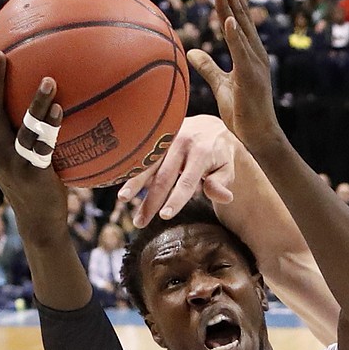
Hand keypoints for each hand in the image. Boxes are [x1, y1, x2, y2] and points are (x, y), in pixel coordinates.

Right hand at [0, 52, 66, 238]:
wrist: (40, 224)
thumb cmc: (36, 191)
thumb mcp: (23, 165)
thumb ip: (25, 142)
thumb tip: (43, 116)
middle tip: (1, 55)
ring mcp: (13, 164)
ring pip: (19, 126)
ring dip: (35, 101)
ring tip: (49, 80)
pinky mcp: (33, 174)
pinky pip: (42, 145)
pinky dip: (51, 125)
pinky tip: (61, 109)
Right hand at [118, 114, 235, 227]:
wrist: (210, 126)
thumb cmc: (219, 155)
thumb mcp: (227, 168)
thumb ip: (222, 183)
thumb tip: (225, 198)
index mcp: (201, 152)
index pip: (186, 182)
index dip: (175, 199)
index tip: (165, 216)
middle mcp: (181, 143)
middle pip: (163, 177)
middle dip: (151, 201)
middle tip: (140, 223)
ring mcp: (166, 139)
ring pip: (148, 164)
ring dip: (134, 183)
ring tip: (122, 199)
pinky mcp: (156, 138)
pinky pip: (143, 155)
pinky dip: (132, 170)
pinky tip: (121, 182)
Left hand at [186, 0, 279, 154]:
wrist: (259, 138)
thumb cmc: (243, 115)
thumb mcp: (221, 86)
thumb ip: (208, 67)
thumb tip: (191, 52)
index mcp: (248, 53)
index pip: (236, 17)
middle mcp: (254, 53)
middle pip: (241, 15)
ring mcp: (254, 65)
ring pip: (241, 29)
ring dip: (232, 6)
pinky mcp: (251, 79)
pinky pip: (241, 54)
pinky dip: (235, 37)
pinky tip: (228, 20)